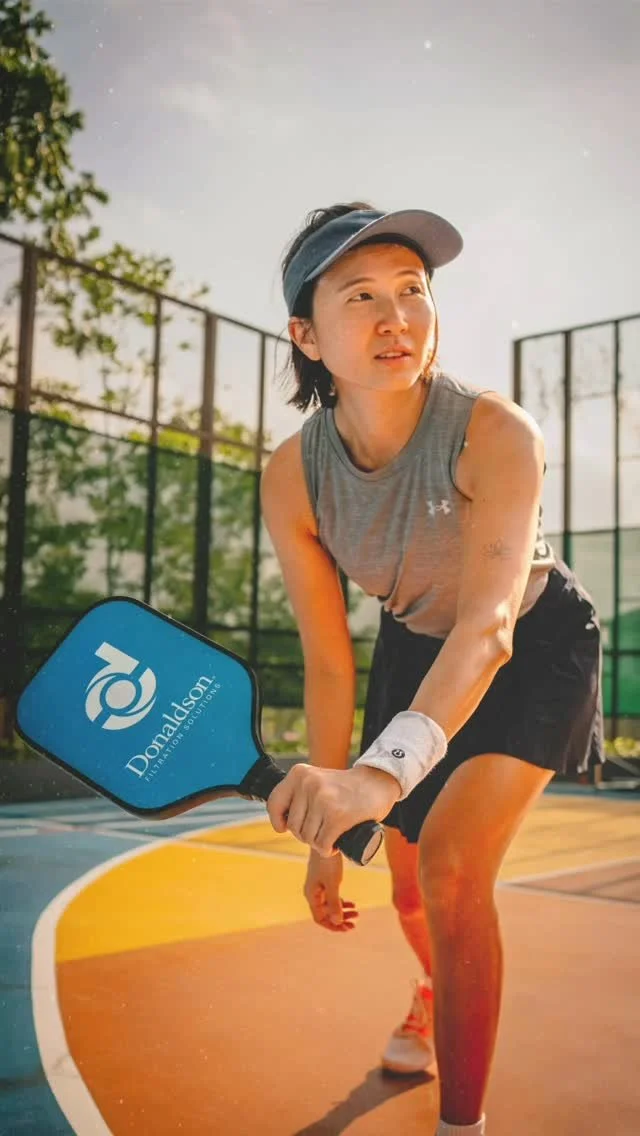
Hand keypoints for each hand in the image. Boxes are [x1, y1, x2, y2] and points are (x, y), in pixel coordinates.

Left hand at [267, 763, 400, 857]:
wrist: (378, 782)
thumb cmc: (345, 787)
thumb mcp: (317, 779)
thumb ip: (299, 792)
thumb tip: (280, 821)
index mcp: (300, 773)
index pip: (274, 803)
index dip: (278, 821)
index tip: (284, 827)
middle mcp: (309, 784)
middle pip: (294, 826)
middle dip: (306, 835)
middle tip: (322, 829)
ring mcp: (323, 800)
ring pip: (308, 838)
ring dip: (319, 843)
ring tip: (331, 834)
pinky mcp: (338, 816)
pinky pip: (323, 844)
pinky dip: (328, 849)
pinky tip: (335, 844)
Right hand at [304, 849, 358, 932]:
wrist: (328, 840)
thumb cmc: (328, 862)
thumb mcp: (333, 883)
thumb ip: (334, 903)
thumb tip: (337, 922)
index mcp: (312, 895)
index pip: (320, 918)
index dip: (333, 926)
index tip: (346, 928)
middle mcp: (313, 893)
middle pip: (326, 913)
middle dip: (340, 919)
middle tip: (354, 923)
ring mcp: (319, 886)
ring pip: (330, 905)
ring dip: (342, 911)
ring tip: (356, 913)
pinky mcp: (324, 880)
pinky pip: (332, 897)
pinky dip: (341, 901)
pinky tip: (351, 903)